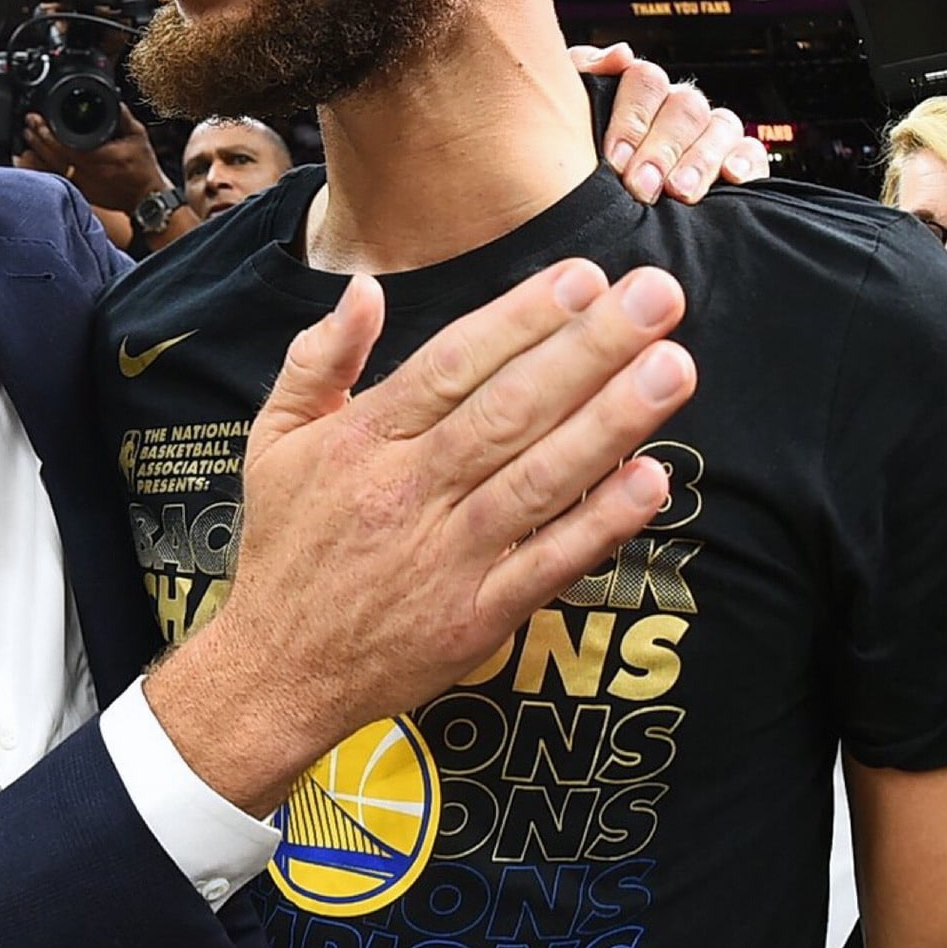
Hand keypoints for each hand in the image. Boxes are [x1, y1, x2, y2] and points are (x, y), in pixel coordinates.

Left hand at [18, 103, 171, 215]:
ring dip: (38, 151)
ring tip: (28, 137)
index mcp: (102, 157)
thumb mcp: (138, 135)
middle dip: (39, 137)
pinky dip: (43, 168)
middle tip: (29, 124)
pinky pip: (56, 179)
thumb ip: (122, 116)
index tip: (38, 119)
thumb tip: (111, 99)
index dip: (49, 132)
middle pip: (55, 155)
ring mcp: (83, 185)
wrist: (147, 199)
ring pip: (52, 168)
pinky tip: (33, 158)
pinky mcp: (81, 193)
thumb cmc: (144, 168)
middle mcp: (89, 172)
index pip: (67, 144)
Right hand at [149, 260, 694, 813]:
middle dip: (589, 349)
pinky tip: (651, 479)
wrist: (276, 670)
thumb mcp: (273, 439)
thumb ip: (319, 361)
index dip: (521, 319)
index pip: (451, 365)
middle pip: (508, 410)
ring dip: (611, 422)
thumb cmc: (285, 544)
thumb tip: (366, 289)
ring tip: (674, 367)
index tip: (583, 278)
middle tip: (659, 297)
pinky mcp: (476, 616)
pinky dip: (599, 523)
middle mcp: (407, 492)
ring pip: (538, 478)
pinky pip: (548, 563)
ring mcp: (446, 557)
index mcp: (361, 443)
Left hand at [570, 44, 766, 204]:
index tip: (613, 159)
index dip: (632, 118)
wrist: (582, 203)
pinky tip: (731, 178)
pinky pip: (754, 152)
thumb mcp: (565, 111)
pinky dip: (746, 162)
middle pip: (685, 108)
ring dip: (700, 160)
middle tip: (640, 187)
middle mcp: (678, 107)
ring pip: (721, 127)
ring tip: (678, 192)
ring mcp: (711, 132)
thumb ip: (584, 72)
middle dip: (662, 149)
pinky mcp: (738, 161)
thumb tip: (621, 55)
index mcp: (640, 91)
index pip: (646, 81)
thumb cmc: (572, 152)